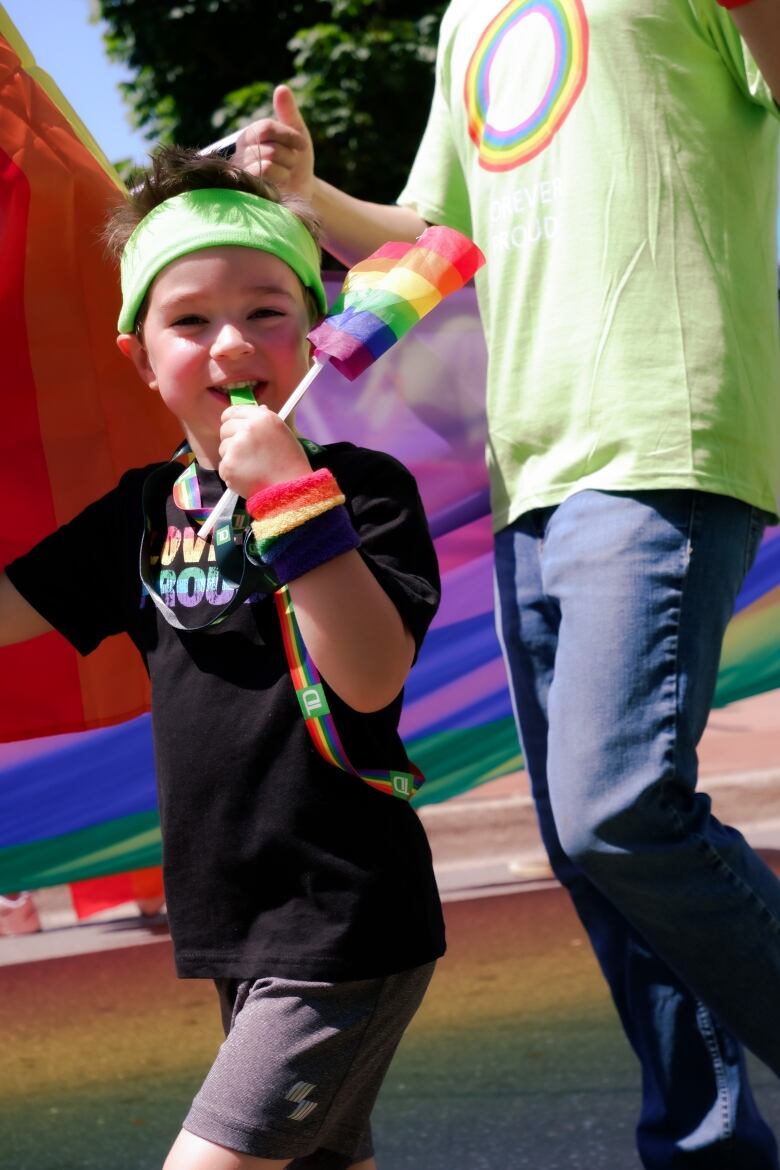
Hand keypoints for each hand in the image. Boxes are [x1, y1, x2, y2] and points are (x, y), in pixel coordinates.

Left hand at [218, 405, 311, 498]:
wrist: (290, 490)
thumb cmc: (291, 463)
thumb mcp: (283, 434)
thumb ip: (266, 421)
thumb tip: (258, 408)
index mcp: (262, 418)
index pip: (233, 411)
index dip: (231, 421)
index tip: (233, 429)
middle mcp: (247, 429)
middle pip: (225, 429)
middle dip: (232, 440)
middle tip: (247, 454)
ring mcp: (236, 447)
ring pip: (223, 448)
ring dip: (232, 457)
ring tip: (252, 468)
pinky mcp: (228, 466)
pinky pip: (223, 466)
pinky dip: (232, 473)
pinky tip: (248, 477)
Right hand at [233, 85, 314, 199]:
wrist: (301, 193)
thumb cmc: (297, 162)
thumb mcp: (297, 134)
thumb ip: (289, 113)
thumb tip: (281, 88)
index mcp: (250, 136)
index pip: (266, 127)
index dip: (288, 135)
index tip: (302, 144)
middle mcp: (240, 152)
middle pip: (270, 145)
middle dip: (290, 155)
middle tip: (291, 164)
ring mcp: (242, 172)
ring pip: (268, 160)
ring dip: (287, 168)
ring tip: (286, 174)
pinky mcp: (247, 189)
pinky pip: (266, 174)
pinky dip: (282, 178)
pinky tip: (281, 185)